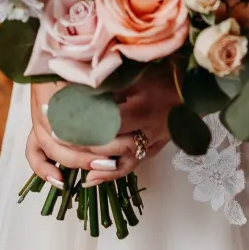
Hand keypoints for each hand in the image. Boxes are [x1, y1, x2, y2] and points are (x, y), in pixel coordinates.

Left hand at [26, 68, 176, 188]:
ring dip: (90, 161)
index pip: (102, 119)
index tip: (51, 110)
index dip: (76, 118)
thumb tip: (77, 79)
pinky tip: (89, 178)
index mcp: (144, 108)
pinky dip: (108, 174)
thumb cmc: (167, 71)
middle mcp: (148, 131)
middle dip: (77, 141)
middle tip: (52, 134)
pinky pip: (130, 167)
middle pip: (108, 143)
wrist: (197, 85)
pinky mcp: (155, 150)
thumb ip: (112, 78)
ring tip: (64, 161)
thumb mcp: (139, 70)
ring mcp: (153, 144)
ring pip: (118, 160)